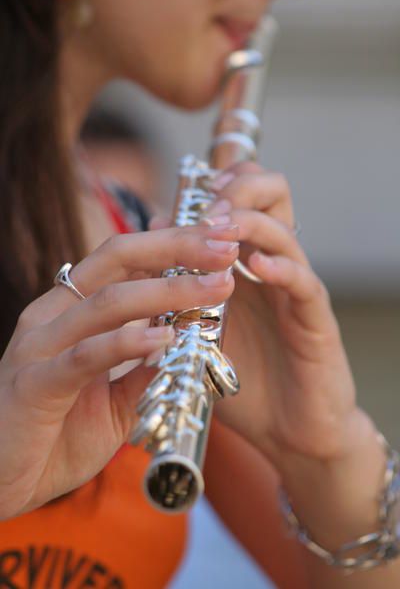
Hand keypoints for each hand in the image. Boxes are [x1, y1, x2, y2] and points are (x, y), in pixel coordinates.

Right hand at [0, 223, 238, 518]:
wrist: (1, 482)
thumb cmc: (56, 434)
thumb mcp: (115, 397)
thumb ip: (146, 368)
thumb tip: (190, 342)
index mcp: (72, 309)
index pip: (125, 259)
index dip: (174, 242)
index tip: (221, 238)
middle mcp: (54, 315)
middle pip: (117, 259)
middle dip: (176, 247)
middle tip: (226, 247)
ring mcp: (40, 345)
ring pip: (107, 302)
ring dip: (168, 291)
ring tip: (216, 289)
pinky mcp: (35, 384)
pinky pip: (85, 356)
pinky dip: (126, 342)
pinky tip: (165, 336)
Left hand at [205, 163, 372, 466]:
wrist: (286, 431)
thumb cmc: (242, 378)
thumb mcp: (200, 328)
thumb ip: (179, 286)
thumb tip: (152, 238)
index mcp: (245, 262)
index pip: (242, 196)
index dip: (217, 185)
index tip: (186, 197)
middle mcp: (273, 266)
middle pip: (272, 193)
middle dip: (238, 187)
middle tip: (208, 209)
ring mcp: (295, 290)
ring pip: (284, 231)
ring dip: (249, 222)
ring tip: (220, 228)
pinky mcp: (315, 320)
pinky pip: (305, 282)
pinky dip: (281, 268)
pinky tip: (255, 267)